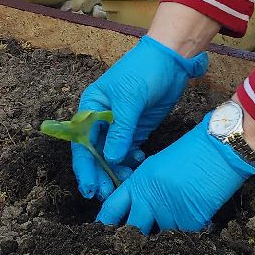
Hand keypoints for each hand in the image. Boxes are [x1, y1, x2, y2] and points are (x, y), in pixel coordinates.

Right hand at [71, 37, 208, 199]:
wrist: (172, 60)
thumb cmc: (144, 71)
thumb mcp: (130, 98)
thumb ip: (121, 129)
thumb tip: (112, 159)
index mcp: (91, 107)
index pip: (82, 142)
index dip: (84, 166)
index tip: (89, 187)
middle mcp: (101, 119)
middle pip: (96, 153)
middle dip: (100, 173)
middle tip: (106, 194)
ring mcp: (120, 126)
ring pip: (113, 156)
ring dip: (116, 170)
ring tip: (126, 182)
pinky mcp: (136, 130)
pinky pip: (129, 152)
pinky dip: (131, 162)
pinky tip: (139, 164)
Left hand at [97, 120, 254, 233]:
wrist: (219, 149)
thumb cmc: (191, 152)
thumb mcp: (157, 166)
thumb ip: (144, 189)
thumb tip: (137, 211)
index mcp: (138, 183)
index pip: (111, 210)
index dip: (105, 226)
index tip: (103, 236)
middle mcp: (149, 200)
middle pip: (131, 232)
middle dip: (133, 239)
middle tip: (136, 243)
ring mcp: (169, 213)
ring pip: (160, 237)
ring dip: (167, 233)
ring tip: (179, 217)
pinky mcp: (189, 222)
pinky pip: (184, 237)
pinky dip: (189, 231)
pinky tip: (196, 213)